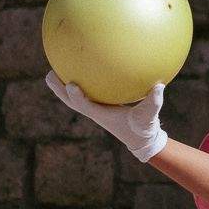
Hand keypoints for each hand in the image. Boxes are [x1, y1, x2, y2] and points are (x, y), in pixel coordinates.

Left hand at [45, 70, 168, 161]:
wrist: (141, 138)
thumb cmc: (144, 127)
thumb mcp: (150, 116)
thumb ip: (154, 102)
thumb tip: (159, 86)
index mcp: (103, 115)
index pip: (85, 106)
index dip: (77, 96)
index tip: (71, 84)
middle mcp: (95, 111)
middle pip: (71, 101)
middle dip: (59, 90)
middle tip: (49, 74)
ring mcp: (96, 109)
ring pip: (74, 98)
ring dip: (63, 87)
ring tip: (55, 70)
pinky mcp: (100, 107)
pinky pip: (86, 93)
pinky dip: (81, 83)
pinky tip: (84, 70)